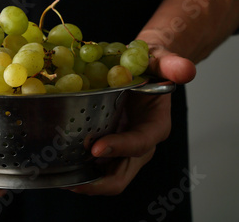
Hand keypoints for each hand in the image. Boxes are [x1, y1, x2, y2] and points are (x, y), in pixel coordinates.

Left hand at [71, 44, 195, 194]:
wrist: (141, 68)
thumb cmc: (150, 66)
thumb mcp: (159, 60)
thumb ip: (171, 65)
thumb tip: (185, 70)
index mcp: (155, 126)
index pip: (140, 143)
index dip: (120, 147)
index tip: (96, 148)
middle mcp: (138, 143)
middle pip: (122, 174)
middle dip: (98, 183)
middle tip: (72, 182)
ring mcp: (121, 148)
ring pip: (106, 175)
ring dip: (85, 180)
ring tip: (59, 178)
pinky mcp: (107, 145)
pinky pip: (94, 165)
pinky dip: (78, 168)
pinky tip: (58, 164)